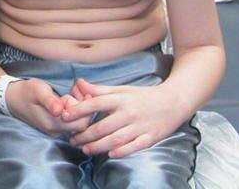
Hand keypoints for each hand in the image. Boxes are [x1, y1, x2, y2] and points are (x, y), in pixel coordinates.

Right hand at [5, 78, 89, 135]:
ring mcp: (57, 130)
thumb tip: (60, 110)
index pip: (81, 123)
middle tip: (77, 88)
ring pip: (78, 121)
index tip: (80, 90)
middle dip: (84, 105)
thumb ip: (50, 101)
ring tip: (74, 89)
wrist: (13, 99)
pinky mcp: (57, 126)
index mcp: (52, 124)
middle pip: (82, 124)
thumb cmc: (26, 92)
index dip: (85, 108)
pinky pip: (72, 120)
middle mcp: (56, 131)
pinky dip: (75, 107)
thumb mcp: (38, 91)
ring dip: (80, 105)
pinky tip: (70, 95)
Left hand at [62, 78, 180, 157]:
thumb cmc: (144, 96)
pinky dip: (121, 151)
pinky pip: (133, 147)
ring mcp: (140, 126)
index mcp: (121, 99)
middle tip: (72, 139)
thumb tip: (79, 84)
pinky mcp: (150, 138)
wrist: (173, 102)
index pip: (95, 104)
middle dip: (84, 135)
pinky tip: (109, 154)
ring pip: (115, 139)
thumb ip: (99, 90)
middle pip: (102, 126)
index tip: (64, 115)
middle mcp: (129, 112)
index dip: (78, 110)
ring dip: (97, 146)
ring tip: (85, 149)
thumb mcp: (122, 89)